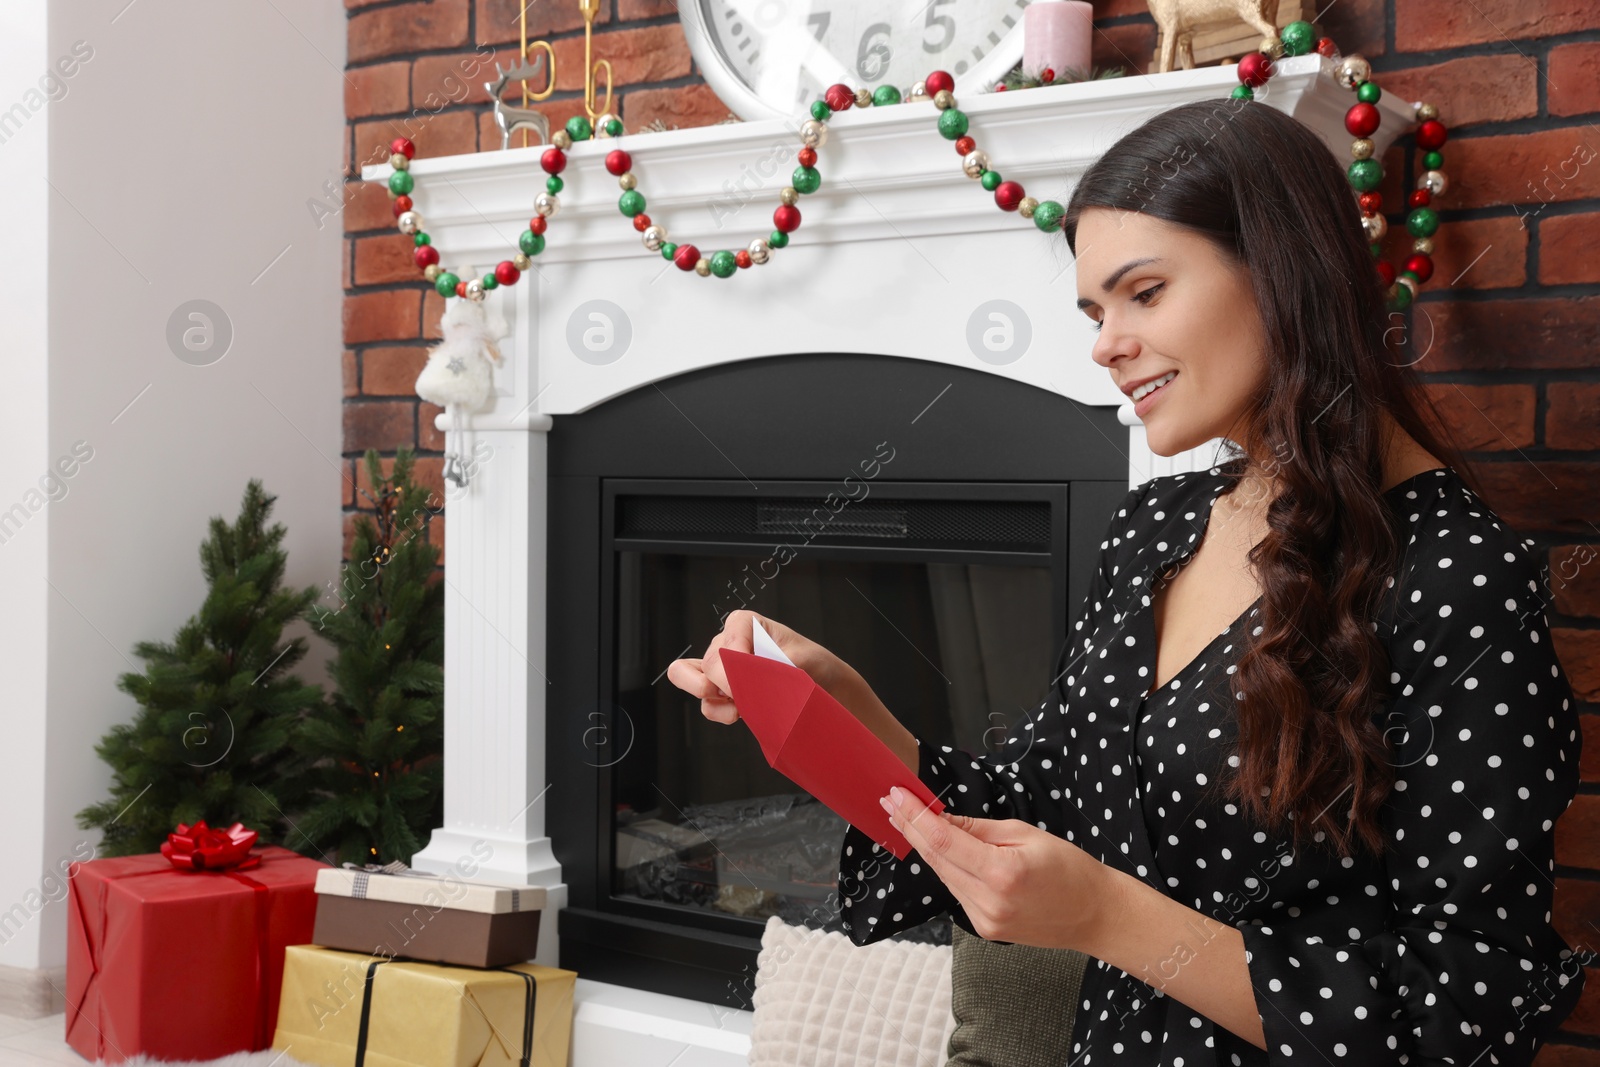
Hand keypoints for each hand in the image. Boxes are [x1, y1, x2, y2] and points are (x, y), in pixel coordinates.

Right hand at [665, 610, 835, 724]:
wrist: (823, 684)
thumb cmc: (813, 663)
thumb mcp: (801, 660)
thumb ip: (773, 669)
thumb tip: (752, 686)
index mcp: (744, 624)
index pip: (727, 645)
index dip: (736, 668)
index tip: (754, 682)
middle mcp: (727, 642)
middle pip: (708, 664)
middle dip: (725, 685)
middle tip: (744, 697)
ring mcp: (720, 667)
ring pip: (690, 678)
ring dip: (715, 700)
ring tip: (741, 708)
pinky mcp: (721, 691)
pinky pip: (706, 703)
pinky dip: (719, 712)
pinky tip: (739, 713)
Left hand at [879, 784, 1127, 952]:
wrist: (1094, 914)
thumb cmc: (1069, 869)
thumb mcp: (1026, 834)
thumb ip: (978, 829)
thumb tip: (942, 818)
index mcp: (1002, 873)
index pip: (943, 841)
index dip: (915, 816)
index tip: (897, 795)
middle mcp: (988, 901)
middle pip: (935, 859)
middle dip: (910, 828)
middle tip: (890, 802)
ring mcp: (984, 920)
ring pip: (943, 876)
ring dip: (924, 846)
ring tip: (906, 819)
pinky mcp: (984, 929)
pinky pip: (957, 891)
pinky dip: (946, 867)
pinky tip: (936, 848)